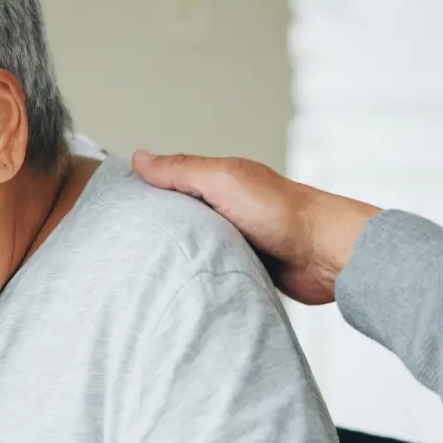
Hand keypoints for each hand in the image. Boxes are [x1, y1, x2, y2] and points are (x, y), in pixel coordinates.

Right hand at [132, 151, 378, 303]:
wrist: (325, 255)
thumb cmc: (283, 213)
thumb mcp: (224, 181)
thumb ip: (183, 170)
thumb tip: (141, 157)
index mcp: (219, 182)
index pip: (172, 183)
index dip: (146, 192)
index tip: (116, 205)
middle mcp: (225, 210)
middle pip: (180, 219)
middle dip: (157, 230)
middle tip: (121, 245)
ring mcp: (235, 240)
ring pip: (194, 248)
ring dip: (179, 257)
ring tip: (143, 269)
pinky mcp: (245, 269)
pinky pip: (212, 271)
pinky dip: (199, 276)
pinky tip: (181, 284)